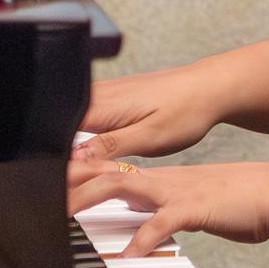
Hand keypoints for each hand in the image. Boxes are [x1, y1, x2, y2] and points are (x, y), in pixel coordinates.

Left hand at [68, 159, 268, 256]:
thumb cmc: (235, 202)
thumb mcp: (191, 203)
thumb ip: (162, 212)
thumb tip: (142, 226)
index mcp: (159, 180)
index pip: (109, 169)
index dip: (78, 175)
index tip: (49, 184)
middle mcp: (160, 181)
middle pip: (104, 171)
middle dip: (70, 184)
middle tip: (40, 198)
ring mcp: (174, 192)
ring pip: (121, 185)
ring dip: (89, 200)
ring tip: (65, 219)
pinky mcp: (191, 209)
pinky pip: (158, 226)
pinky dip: (139, 243)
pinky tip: (126, 259)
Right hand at [71, 64, 230, 162]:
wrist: (209, 89)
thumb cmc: (186, 111)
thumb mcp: (149, 137)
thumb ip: (110, 146)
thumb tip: (76, 157)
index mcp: (104, 105)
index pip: (61, 131)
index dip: (59, 158)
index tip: (70, 178)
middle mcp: (100, 94)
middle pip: (63, 126)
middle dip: (67, 154)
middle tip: (87, 175)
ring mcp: (107, 92)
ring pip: (76, 121)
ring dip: (80, 143)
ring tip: (101, 160)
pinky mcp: (115, 95)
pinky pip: (90, 115)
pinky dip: (93, 133)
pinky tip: (107, 146)